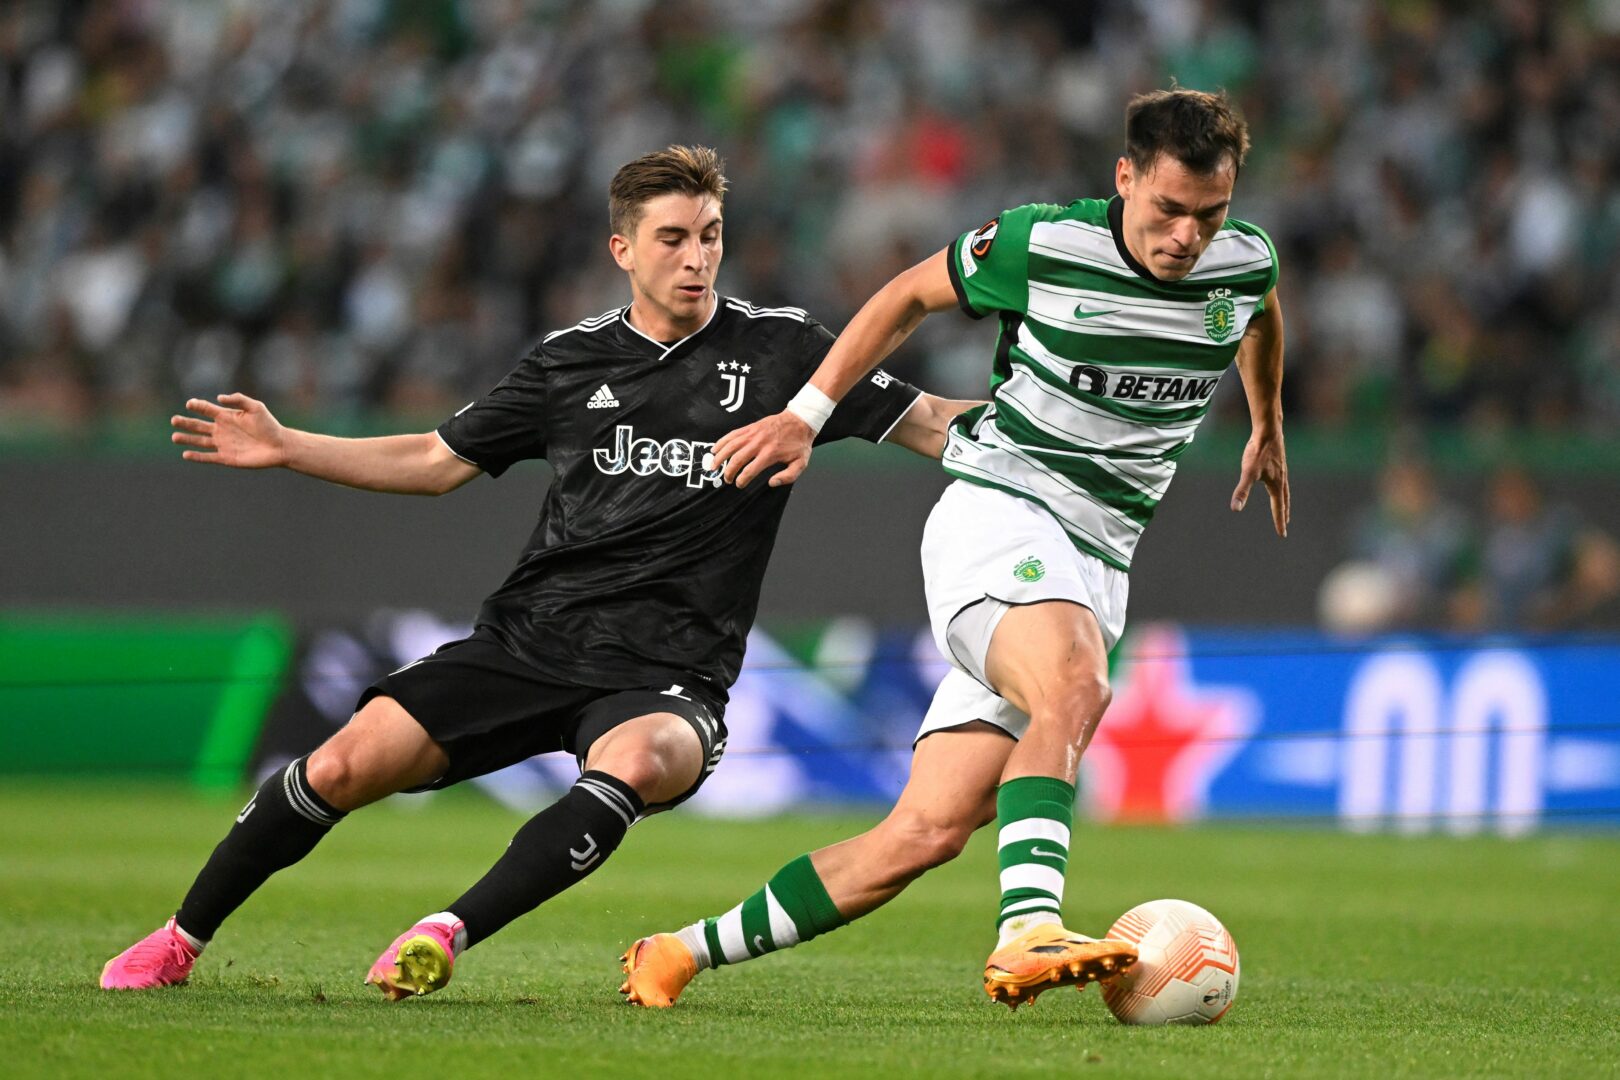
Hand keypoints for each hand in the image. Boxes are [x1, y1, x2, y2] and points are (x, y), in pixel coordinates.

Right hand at [171, 393, 288, 468]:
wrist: (279, 446)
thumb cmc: (269, 425)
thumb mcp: (256, 407)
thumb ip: (239, 399)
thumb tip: (219, 397)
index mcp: (226, 416)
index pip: (206, 409)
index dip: (197, 406)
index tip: (190, 404)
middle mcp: (221, 430)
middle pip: (198, 425)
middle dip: (185, 423)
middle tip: (173, 420)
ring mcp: (223, 444)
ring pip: (199, 441)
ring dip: (187, 439)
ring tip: (174, 437)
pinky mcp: (226, 457)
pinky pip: (208, 457)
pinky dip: (197, 456)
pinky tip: (186, 454)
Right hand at [711, 410, 814, 487]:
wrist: (800, 420)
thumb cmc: (800, 443)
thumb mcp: (801, 463)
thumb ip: (787, 476)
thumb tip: (771, 483)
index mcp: (770, 454)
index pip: (750, 470)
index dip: (742, 480)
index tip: (739, 485)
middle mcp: (759, 443)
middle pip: (737, 459)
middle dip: (729, 472)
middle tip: (727, 479)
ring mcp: (753, 434)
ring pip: (730, 446)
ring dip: (720, 457)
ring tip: (713, 467)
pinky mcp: (750, 427)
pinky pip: (732, 434)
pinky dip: (722, 442)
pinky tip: (715, 449)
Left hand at [1230, 429, 1288, 537]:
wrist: (1268, 430)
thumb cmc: (1258, 451)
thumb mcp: (1248, 473)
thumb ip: (1242, 491)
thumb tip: (1235, 508)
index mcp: (1276, 485)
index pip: (1278, 508)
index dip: (1279, 522)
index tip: (1282, 534)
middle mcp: (1282, 479)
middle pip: (1284, 500)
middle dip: (1284, 513)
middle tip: (1285, 524)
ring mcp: (1281, 470)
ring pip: (1284, 489)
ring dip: (1284, 500)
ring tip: (1284, 506)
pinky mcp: (1278, 461)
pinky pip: (1282, 478)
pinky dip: (1281, 487)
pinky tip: (1276, 482)